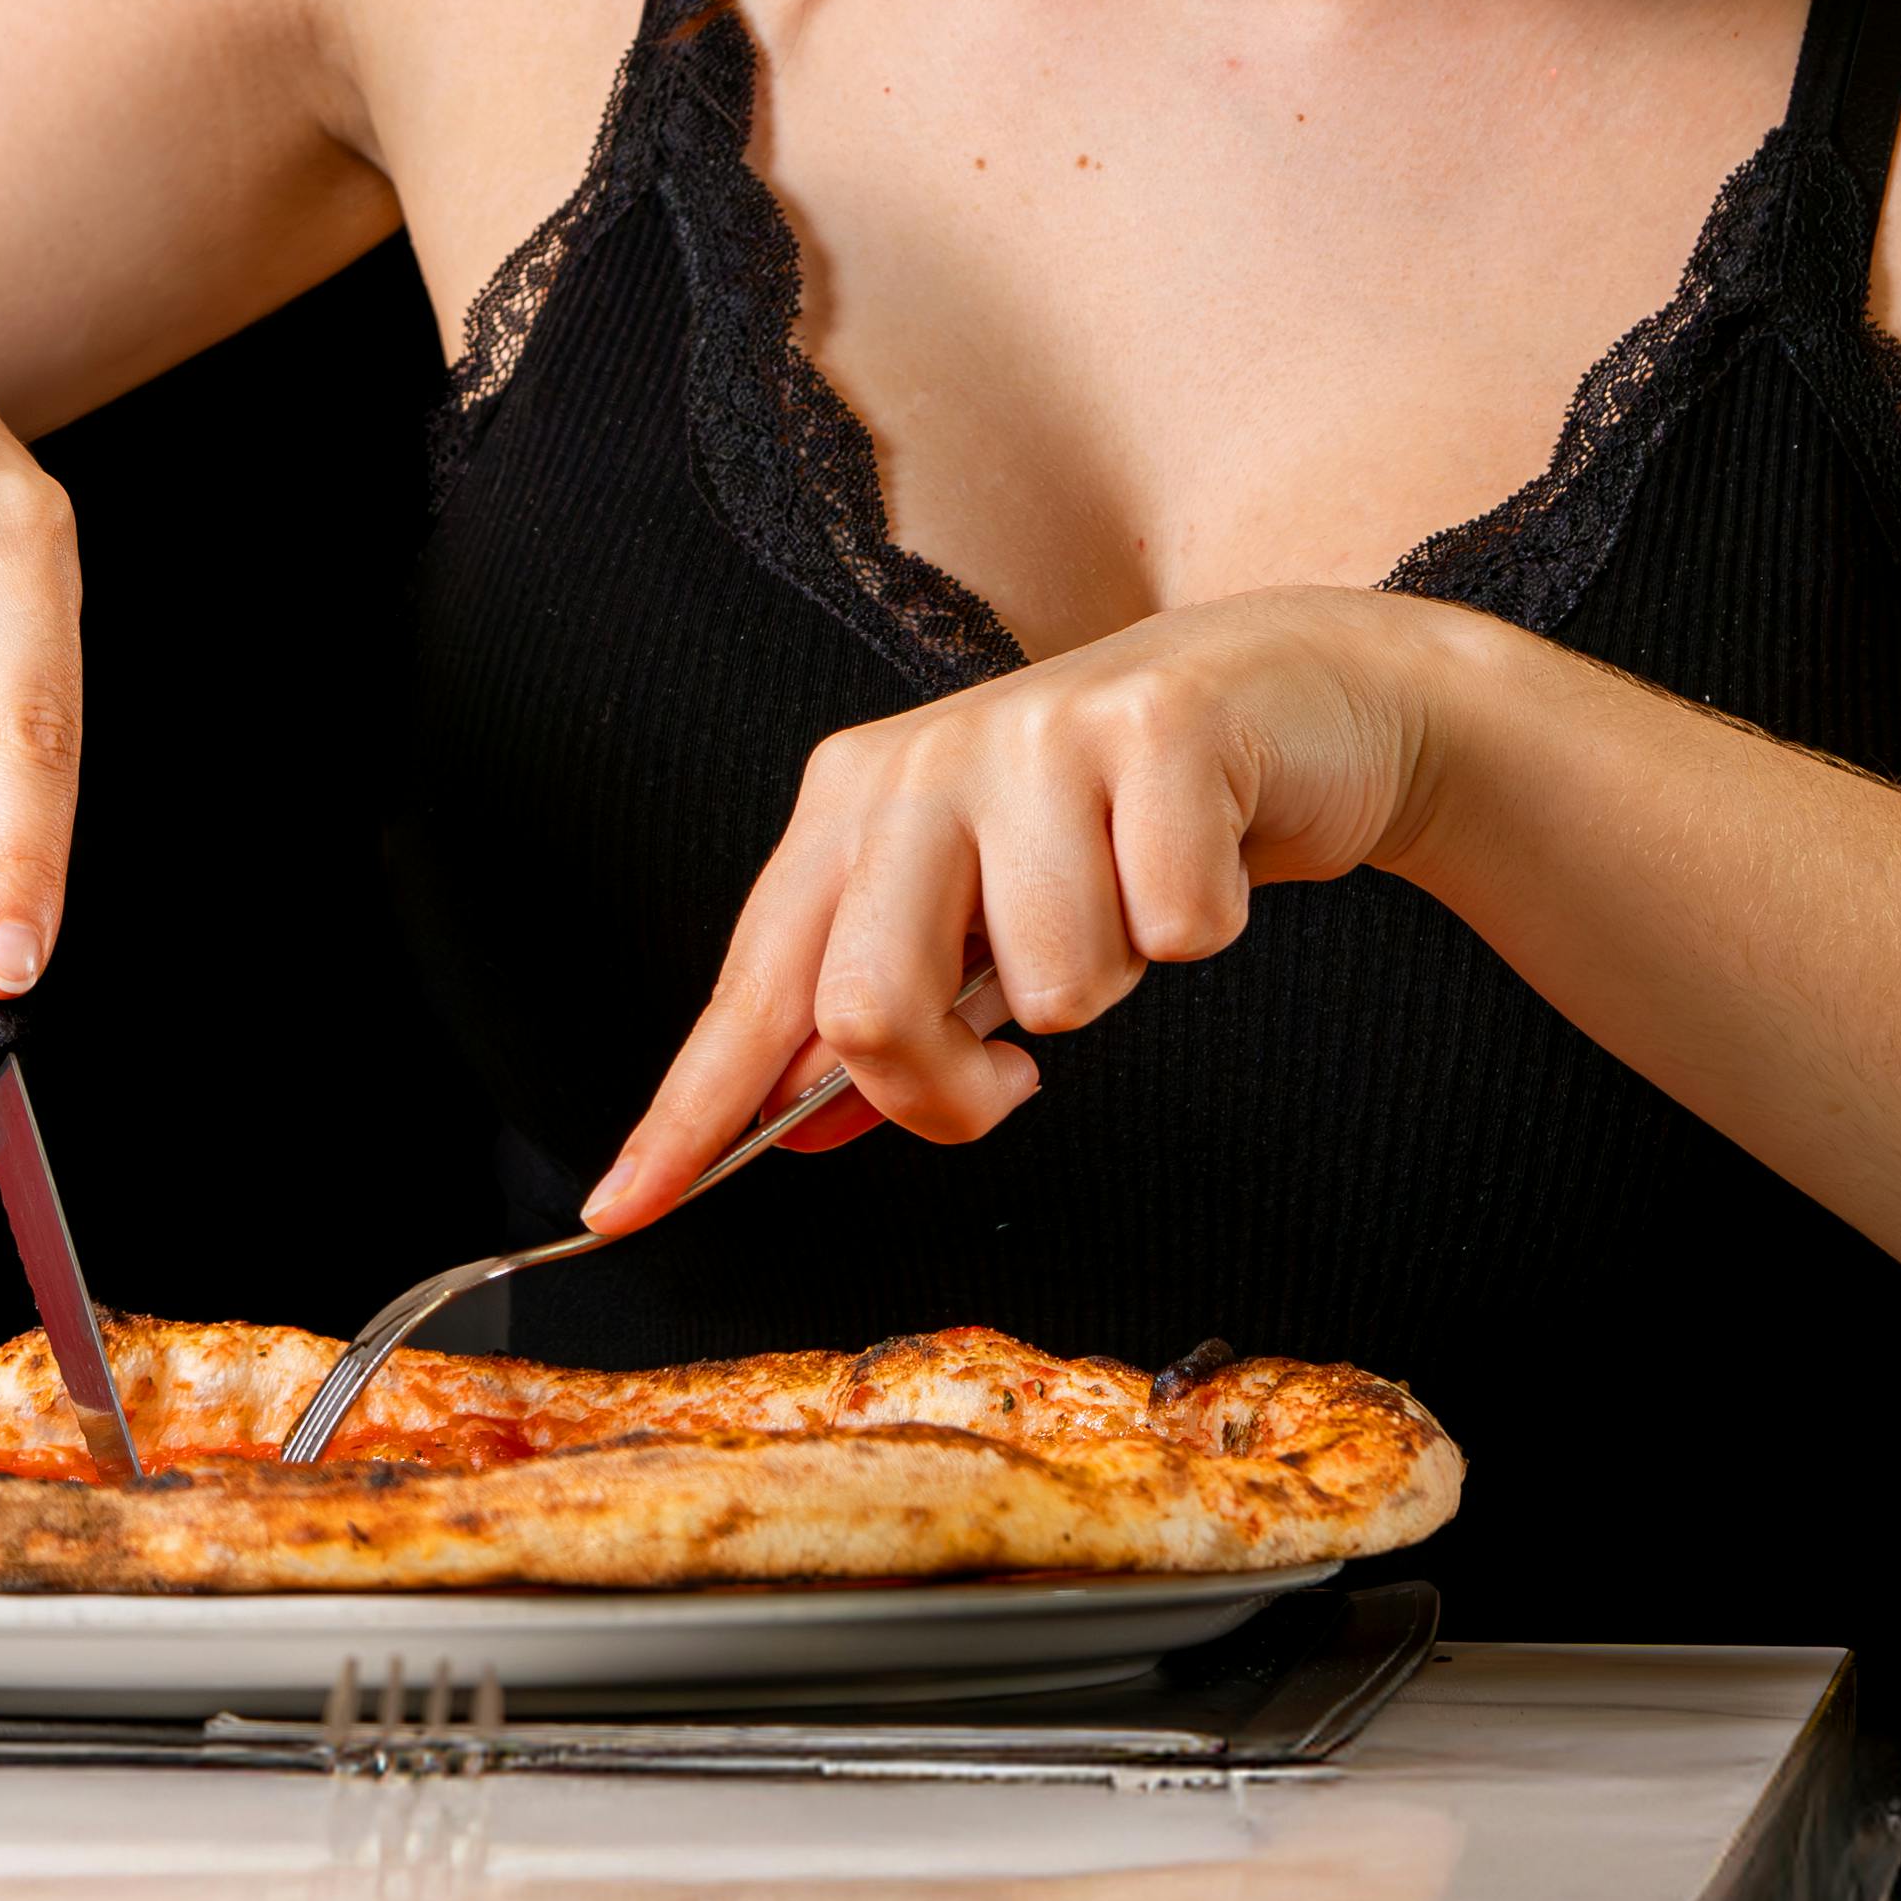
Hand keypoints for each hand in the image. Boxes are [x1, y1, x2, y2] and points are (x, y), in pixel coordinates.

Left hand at [582, 587, 1445, 1228]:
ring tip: (1124, 896)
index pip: (753, 988)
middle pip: (869, 1006)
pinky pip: (1175, 929)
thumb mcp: (980, 907)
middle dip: (950, 1089)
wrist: (1281, 690)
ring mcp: (1038, 734)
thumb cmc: (1112, 820)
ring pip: (1054, 989)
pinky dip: (1203, 923)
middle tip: (1011, 1075)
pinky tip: (1200, 852)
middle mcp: (923, 761)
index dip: (689, 1112)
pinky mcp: (1160, 728)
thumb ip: (890, 1007)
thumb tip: (799, 1125)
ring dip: (1112, 980)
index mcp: (851, 805)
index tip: (619, 1210)